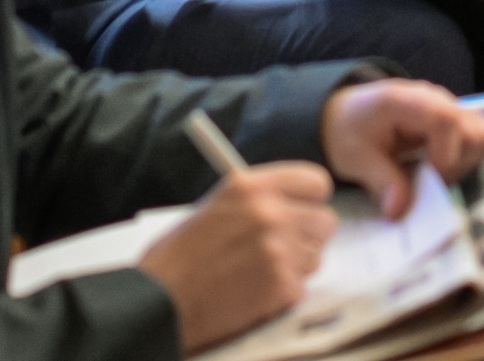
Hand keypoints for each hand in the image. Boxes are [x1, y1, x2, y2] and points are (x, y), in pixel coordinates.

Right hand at [139, 162, 336, 354]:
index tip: (303, 210)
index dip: (311, 200)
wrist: (158, 301)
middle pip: (325, 221)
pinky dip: (282, 294)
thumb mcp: (216, 206)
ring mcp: (278, 249)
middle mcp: (270, 212)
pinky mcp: (281, 285)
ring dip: (296, 266)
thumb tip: (293, 204)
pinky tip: (253, 292)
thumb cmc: (178, 257)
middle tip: (285, 247)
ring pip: (316, 256)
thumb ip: (257, 201)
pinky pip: (301, 287)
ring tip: (259, 272)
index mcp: (251, 185)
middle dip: (308, 236)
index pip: (316, 182)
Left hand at [319, 79, 483, 220]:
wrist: (351, 114)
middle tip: (428, 181)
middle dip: (457, 166)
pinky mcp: (459, 121)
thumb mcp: (354, 158)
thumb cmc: (352, 131)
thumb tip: (399, 213)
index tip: (429, 182)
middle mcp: (437, 98)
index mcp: (406, 101)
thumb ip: (380, 182)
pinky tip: (438, 169)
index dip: (444, 157)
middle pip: (475, 131)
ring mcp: (451, 107)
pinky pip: (479, 141)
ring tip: (434, 175)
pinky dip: (465, 161)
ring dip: (464, 164)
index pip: (446, 120)